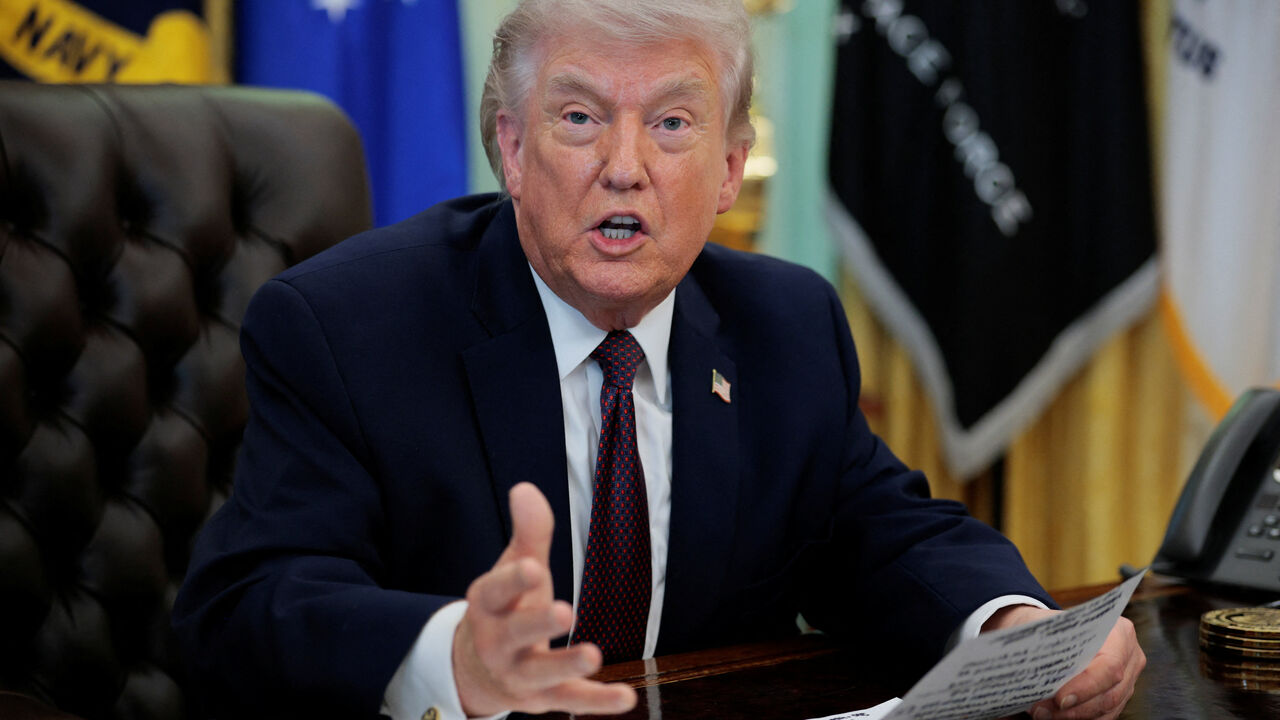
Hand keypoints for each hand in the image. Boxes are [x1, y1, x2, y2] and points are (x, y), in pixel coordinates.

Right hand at [452, 482, 636, 716]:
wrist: (475, 670)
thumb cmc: (504, 608)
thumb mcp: (513, 566)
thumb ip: (528, 532)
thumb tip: (525, 489)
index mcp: (487, 604)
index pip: (495, 591)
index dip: (513, 580)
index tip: (533, 567)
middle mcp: (497, 642)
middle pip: (515, 633)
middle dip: (537, 623)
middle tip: (564, 611)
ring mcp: (518, 674)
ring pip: (541, 673)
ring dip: (566, 665)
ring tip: (593, 656)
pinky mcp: (542, 698)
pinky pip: (570, 701)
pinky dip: (598, 702)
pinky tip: (627, 697)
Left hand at [984, 605, 1144, 719]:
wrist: (1049, 631)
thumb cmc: (1049, 628)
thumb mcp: (1047, 629)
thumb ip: (1049, 649)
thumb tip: (1037, 677)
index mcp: (1118, 632)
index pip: (1109, 665)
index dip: (1086, 686)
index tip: (1060, 699)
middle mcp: (1129, 656)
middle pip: (1111, 692)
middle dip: (1076, 708)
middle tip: (1043, 712)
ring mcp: (1129, 678)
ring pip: (1109, 708)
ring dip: (1076, 716)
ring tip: (1045, 715)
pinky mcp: (1121, 694)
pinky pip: (1106, 714)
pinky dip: (1082, 718)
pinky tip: (1058, 716)